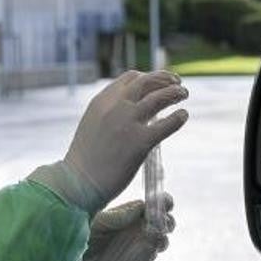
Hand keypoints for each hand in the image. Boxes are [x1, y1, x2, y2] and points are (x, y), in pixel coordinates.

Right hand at [59, 71, 188, 211]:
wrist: (77, 183)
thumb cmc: (85, 159)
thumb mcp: (92, 124)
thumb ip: (109, 112)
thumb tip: (132, 107)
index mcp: (102, 101)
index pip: (130, 78)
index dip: (148, 77)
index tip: (159, 82)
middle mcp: (115, 107)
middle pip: (146, 82)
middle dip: (164, 79)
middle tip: (177, 83)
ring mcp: (128, 123)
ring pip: (159, 98)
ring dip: (175, 93)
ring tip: (184, 94)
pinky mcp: (140, 143)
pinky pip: (166, 125)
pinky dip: (178, 118)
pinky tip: (183, 115)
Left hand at [77, 195, 175, 260]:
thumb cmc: (85, 236)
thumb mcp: (99, 222)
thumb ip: (119, 216)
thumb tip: (139, 208)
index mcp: (132, 211)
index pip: (155, 201)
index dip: (163, 200)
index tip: (165, 202)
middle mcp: (140, 225)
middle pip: (165, 218)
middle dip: (167, 218)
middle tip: (161, 221)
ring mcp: (142, 243)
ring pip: (164, 235)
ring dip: (164, 233)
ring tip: (155, 233)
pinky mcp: (141, 260)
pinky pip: (155, 251)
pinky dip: (158, 247)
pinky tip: (152, 245)